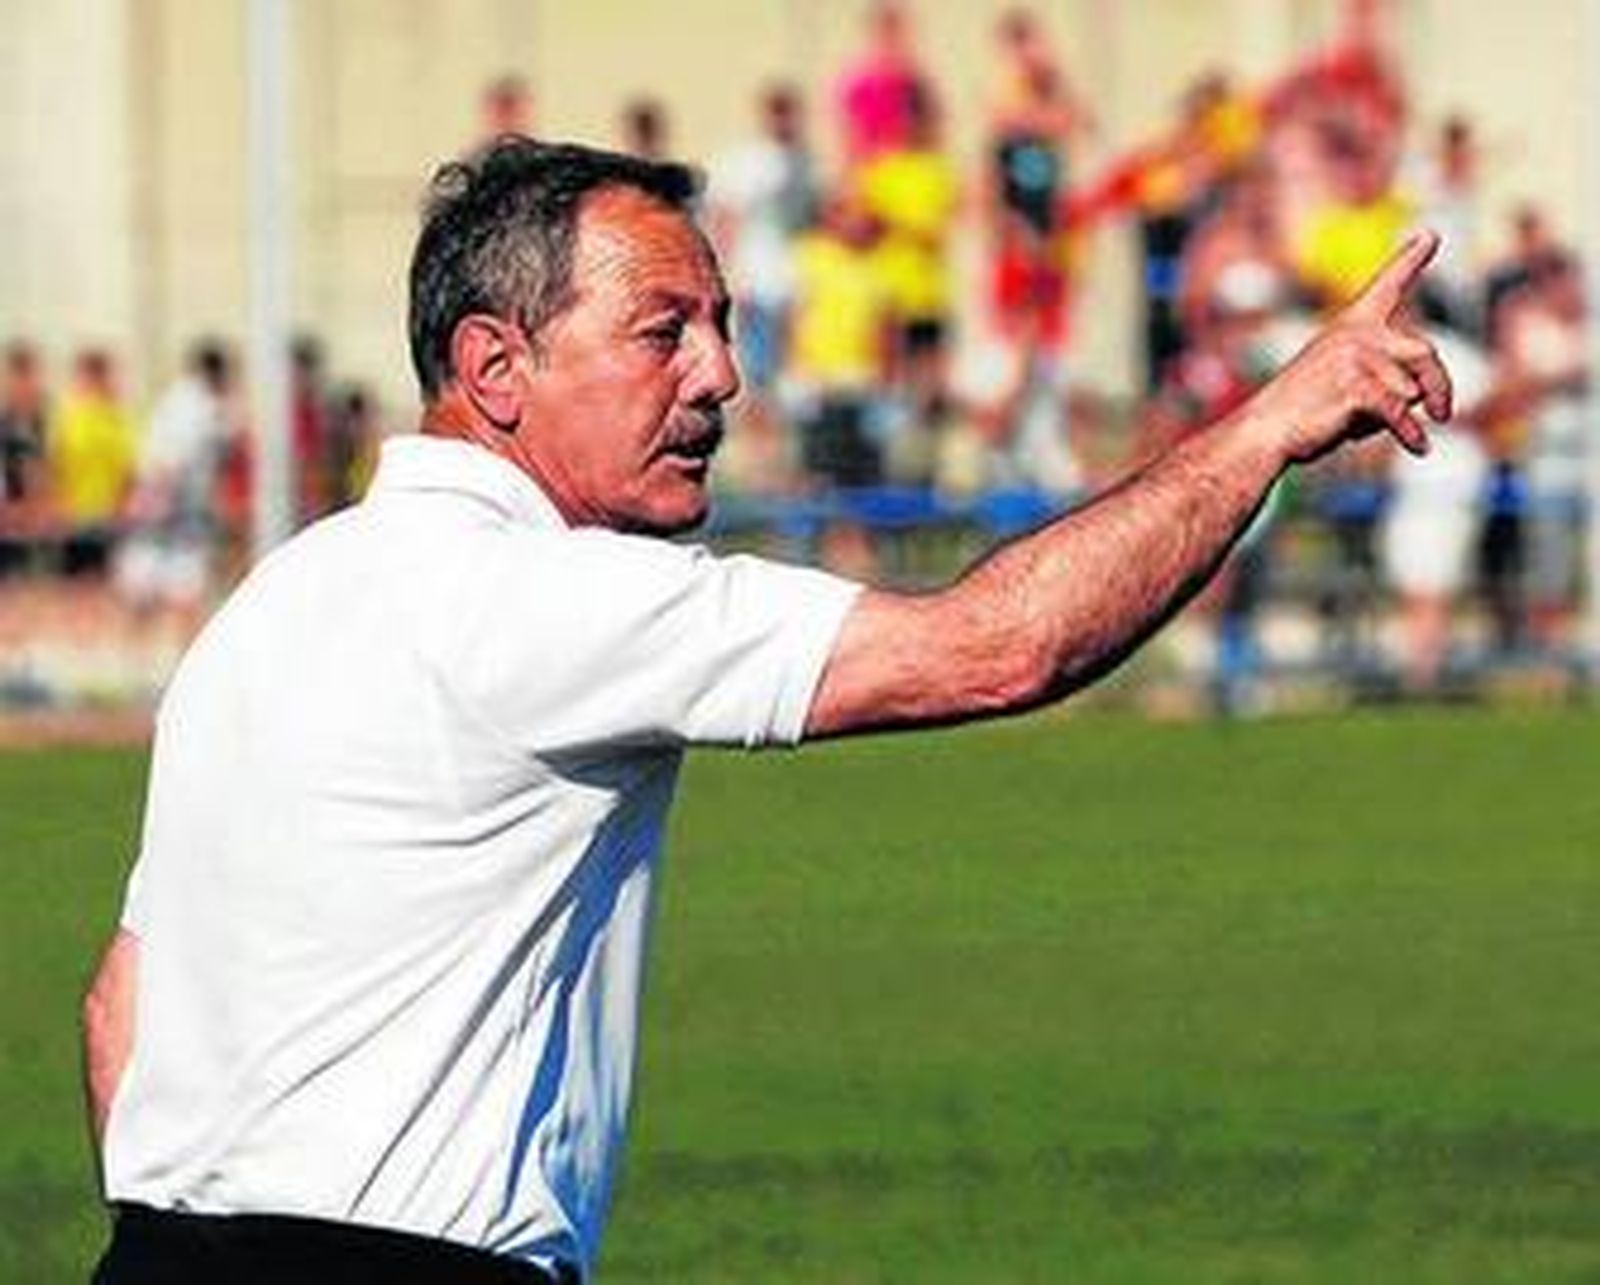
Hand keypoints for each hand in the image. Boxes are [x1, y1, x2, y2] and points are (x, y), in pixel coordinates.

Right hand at [1250, 230, 1453, 464]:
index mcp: (1350, 325)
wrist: (1264, 431)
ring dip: (1396, 419)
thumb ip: (1383, 375)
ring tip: (1354, 425)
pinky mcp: (1358, 387)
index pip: (1386, 286)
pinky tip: (1418, 448)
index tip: (1431, 234)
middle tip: (1445, 413)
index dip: (1409, 260)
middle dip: (1440, 387)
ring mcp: (1357, 358)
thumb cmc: (1301, 411)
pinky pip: (1401, 413)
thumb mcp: (1340, 379)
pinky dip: (1410, 435)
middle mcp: (1357, 334)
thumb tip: (1430, 398)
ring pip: (1411, 392)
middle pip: (1425, 353)